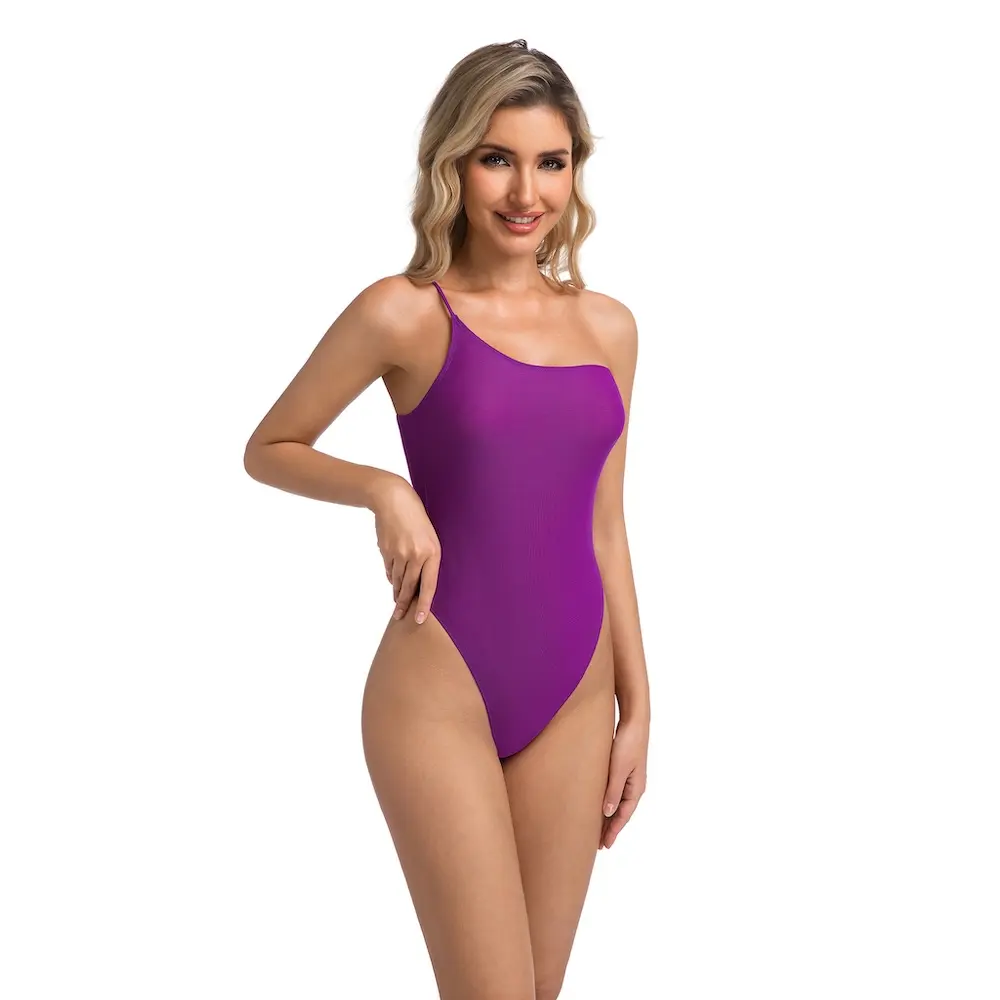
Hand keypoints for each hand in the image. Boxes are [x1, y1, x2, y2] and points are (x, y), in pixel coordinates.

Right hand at [371, 476, 440, 624]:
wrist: (393, 499)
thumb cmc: (415, 518)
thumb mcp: (429, 537)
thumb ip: (425, 559)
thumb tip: (413, 582)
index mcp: (433, 552)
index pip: (429, 585)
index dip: (424, 604)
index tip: (419, 619)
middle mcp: (416, 555)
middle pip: (409, 587)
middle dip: (404, 604)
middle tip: (400, 616)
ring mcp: (400, 553)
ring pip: (397, 580)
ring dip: (396, 591)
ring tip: (397, 600)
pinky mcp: (386, 551)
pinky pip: (389, 569)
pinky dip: (390, 574)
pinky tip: (392, 574)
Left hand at [599, 715, 648, 849]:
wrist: (634, 721)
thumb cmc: (628, 743)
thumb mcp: (619, 769)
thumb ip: (613, 791)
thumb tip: (608, 813)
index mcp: (636, 788)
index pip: (624, 816)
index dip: (614, 831)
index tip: (605, 845)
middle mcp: (634, 786)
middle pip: (621, 813)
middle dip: (611, 828)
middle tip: (598, 844)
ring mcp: (629, 778)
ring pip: (617, 803)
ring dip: (608, 816)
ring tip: (597, 828)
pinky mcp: (623, 769)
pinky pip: (615, 792)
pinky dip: (608, 802)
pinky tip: (599, 804)